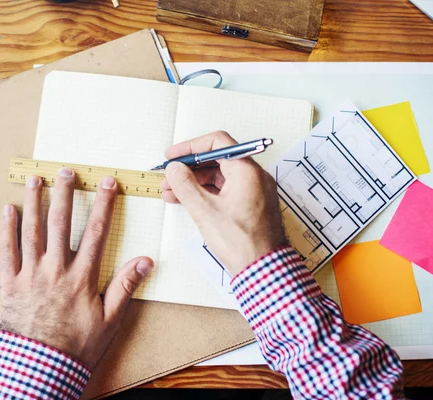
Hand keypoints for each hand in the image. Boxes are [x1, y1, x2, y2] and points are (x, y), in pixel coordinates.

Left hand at [0, 172, 153, 369]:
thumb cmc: (77, 345)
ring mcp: (30, 274)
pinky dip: (6, 229)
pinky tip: (8, 210)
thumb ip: (125, 286)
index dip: (104, 204)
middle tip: (66, 172)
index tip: (108, 183)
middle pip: (60, 223)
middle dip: (65, 194)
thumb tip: (145, 261)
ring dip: (33, 202)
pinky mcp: (10, 283)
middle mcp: (55, 269)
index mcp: (82, 276)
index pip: (97, 232)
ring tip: (34, 180)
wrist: (40, 368)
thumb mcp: (110, 319)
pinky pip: (7, 251)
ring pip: (31, 230)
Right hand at [161, 131, 285, 275]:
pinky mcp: (251, 205)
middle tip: (168, 177)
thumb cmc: (242, 243)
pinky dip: (206, 194)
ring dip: (194, 182)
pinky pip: (225, 191)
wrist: (263, 270)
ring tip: (170, 192)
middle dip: (189, 168)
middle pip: (217, 160)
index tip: (173, 156)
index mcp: (247, 171)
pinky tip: (186, 201)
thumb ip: (186, 185)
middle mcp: (254, 177)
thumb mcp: (205, 211)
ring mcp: (254, 191)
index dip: (191, 147)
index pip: (217, 143)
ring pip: (219, 177)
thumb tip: (175, 169)